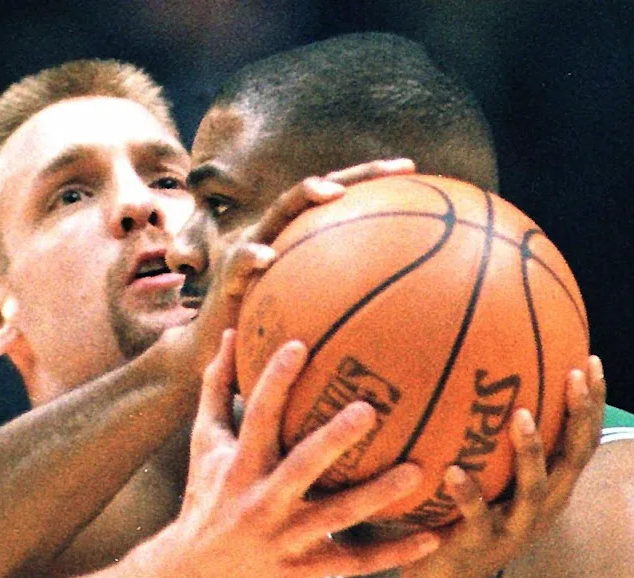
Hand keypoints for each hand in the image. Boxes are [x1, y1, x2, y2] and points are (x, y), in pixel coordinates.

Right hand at [176, 329, 440, 577]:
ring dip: (378, 495)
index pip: (256, 418)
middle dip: (333, 440)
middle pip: (301, 467)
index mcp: (239, 467)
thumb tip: (229, 333)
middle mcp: (262, 502)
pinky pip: (356, 562)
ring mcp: (286, 539)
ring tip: (419, 471)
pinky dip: (395, 554)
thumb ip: (218, 390)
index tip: (300, 345)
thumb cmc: (208, 497)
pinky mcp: (306, 569)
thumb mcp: (205, 445)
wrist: (198, 577)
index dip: (275, 382)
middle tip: (369, 409)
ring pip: (338, 516)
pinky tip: (433, 539)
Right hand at [189, 159, 416, 364]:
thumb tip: (401, 316)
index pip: (339, 200)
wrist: (222, 352)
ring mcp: (253, 250)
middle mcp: (279, 233)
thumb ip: (349, 310)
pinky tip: (268, 258)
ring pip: (279, 211)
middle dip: (355, 175)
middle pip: (318, 192)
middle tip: (393, 169)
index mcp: (300, 238)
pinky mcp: (229, 277)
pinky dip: (253, 257)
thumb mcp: (317, 322)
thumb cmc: (276, 339)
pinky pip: (241, 263)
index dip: (372, 180)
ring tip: (331, 193)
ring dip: (304, 197)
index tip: (411, 168)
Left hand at [400, 356, 606, 577]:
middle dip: (580, 416)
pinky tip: (451, 471)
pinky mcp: (479, 547)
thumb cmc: (465, 520)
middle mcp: (542, 506)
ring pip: (533, 488)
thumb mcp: (490, 482)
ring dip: (531, 451)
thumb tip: (476, 386)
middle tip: (576, 374)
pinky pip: (475, 517)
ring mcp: (513, 528)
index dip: (592, 404)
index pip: (582, 441)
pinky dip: (467, 494)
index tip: (592, 359)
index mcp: (549, 488)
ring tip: (522, 415)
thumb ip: (492, 443)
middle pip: (574, 458)